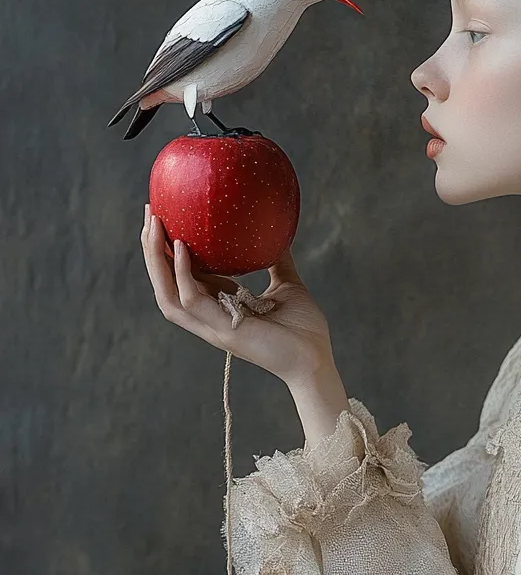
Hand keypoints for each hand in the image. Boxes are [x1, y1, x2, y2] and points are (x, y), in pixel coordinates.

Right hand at [141, 203, 333, 386]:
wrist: (316, 361)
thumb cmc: (304, 330)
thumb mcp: (287, 285)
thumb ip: (277, 262)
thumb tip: (278, 233)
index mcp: (219, 309)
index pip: (182, 280)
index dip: (169, 253)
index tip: (166, 217)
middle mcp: (209, 319)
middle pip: (164, 285)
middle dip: (152, 251)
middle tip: (149, 213)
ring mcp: (213, 326)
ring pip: (168, 294)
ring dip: (156, 260)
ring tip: (154, 225)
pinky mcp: (224, 331)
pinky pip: (192, 300)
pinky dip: (183, 274)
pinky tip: (182, 247)